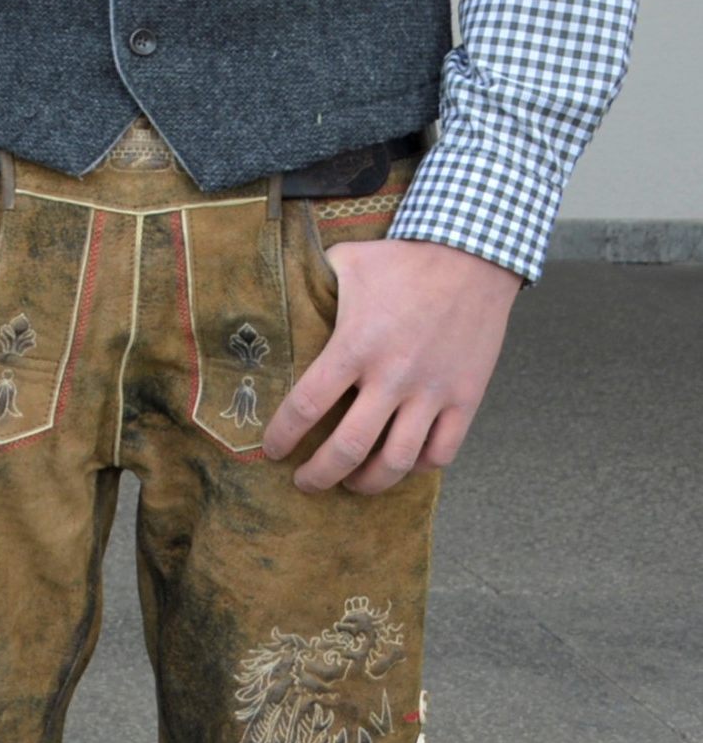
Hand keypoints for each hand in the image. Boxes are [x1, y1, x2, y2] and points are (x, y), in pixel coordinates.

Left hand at [264, 233, 519, 492]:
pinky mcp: (466, 398)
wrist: (472, 259)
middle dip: (320, 475)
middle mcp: (392, 377)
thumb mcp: (344, 263)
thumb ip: (311, 287)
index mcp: (354, 346)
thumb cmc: (401, 260)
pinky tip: (400, 462)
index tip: (272, 449)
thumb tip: (278, 296)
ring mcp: (432, 392)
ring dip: (369, 482)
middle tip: (304, 483)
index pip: (307, 406)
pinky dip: (418, 466)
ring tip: (351, 483)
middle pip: (350, 448)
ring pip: (398, 461)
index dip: (284, 435)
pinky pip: (442, 451)